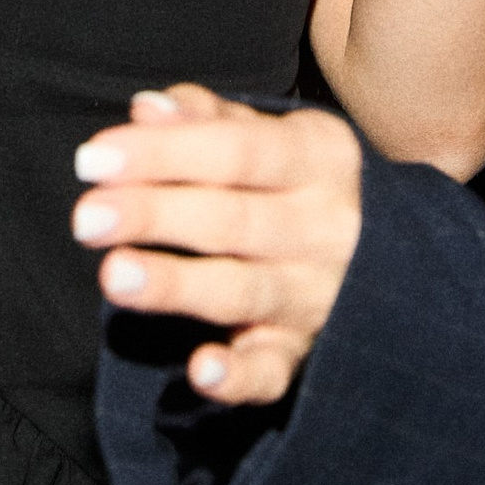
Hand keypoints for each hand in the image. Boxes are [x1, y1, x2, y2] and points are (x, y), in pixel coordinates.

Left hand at [73, 84, 361, 405]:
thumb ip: (208, 119)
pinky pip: (274, 370)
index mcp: (320, 157)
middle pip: (231, 219)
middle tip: (86, 218)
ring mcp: (317, 294)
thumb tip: (147, 109)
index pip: (235, 151)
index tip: (93, 158)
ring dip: (177, 285)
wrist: (398, 259)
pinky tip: (201, 370)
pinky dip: (241, 375)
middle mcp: (325, 226)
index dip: (163, 153)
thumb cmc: (298, 181)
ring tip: (114, 275)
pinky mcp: (307, 353)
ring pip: (241, 290)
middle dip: (155, 215)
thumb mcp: (273, 135)